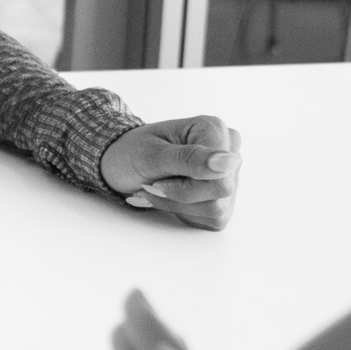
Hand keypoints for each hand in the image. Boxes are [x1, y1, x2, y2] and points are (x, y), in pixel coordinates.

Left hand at [99, 114, 241, 230]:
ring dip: (178, 206)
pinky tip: (170, 198)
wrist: (120, 166)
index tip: (158, 179)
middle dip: (179, 196)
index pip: (220, 178)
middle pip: (221, 194)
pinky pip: (213, 219)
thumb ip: (191, 158)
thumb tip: (230, 160)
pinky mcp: (223, 198)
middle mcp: (228, 150)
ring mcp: (229, 175)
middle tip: (153, 184)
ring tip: (158, 189)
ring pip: (217, 210)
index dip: (186, 188)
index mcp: (214, 130)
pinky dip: (185, 213)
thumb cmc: (131, 153)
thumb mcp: (153, 155)